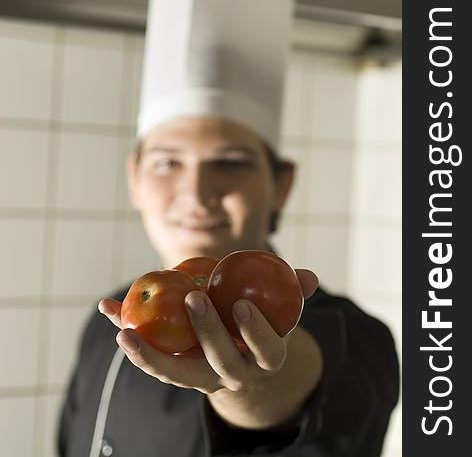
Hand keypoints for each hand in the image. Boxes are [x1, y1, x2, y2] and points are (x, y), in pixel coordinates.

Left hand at [98, 269, 317, 394]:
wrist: (241, 359)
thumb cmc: (260, 325)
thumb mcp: (280, 310)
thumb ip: (293, 293)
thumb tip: (308, 277)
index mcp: (263, 359)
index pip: (267, 351)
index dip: (256, 333)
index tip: (241, 305)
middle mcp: (233, 374)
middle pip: (220, 360)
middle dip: (207, 331)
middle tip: (193, 297)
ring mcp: (202, 378)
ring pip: (176, 374)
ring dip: (148, 354)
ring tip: (124, 330)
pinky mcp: (176, 372)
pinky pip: (152, 359)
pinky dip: (130, 336)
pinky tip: (108, 309)